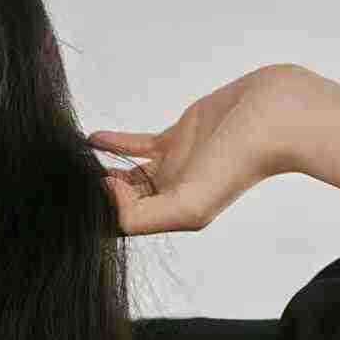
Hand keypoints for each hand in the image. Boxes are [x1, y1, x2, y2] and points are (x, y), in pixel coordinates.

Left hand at [86, 64, 305, 235]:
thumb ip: (143, 214)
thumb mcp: (188, 205)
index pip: (125, 222)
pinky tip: (92, 139)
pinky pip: (135, 145)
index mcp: (171, 215)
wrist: (271, 117)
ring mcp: (170, 165)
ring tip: (74, 164)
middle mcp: (169, 194)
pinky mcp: (174, 137)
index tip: (82, 195)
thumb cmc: (239, 164)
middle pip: (122, 200)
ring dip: (100, 169)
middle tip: (68, 181)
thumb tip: (107, 195)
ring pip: (125, 173)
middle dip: (96, 194)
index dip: (102, 212)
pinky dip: (112, 143)